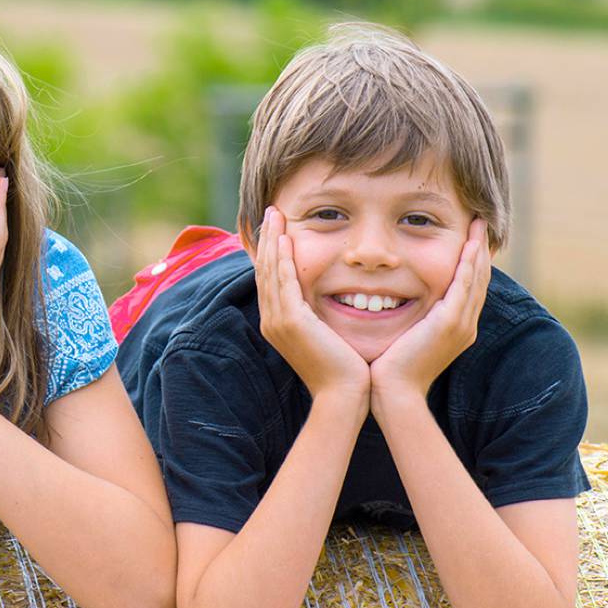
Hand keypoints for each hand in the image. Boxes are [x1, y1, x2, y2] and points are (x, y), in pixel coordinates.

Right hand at [254, 206, 370, 405]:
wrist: (344, 396)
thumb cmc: (344, 369)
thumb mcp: (326, 336)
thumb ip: (320, 316)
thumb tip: (327, 301)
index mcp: (278, 324)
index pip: (270, 279)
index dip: (270, 251)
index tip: (276, 228)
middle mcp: (272, 320)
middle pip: (263, 270)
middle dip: (266, 238)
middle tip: (271, 211)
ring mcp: (278, 321)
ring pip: (269, 271)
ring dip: (271, 240)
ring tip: (274, 215)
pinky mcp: (291, 321)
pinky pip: (282, 282)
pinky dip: (281, 259)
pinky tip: (284, 239)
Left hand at [370, 218, 491, 408]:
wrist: (393, 393)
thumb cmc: (390, 368)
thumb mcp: (405, 337)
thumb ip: (409, 319)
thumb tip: (392, 301)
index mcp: (456, 328)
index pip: (469, 287)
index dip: (472, 261)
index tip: (469, 237)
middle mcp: (464, 325)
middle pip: (479, 279)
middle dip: (480, 249)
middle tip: (479, 222)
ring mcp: (460, 324)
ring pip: (476, 278)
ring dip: (478, 249)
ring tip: (478, 224)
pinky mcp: (450, 322)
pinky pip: (464, 285)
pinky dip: (469, 263)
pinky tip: (469, 244)